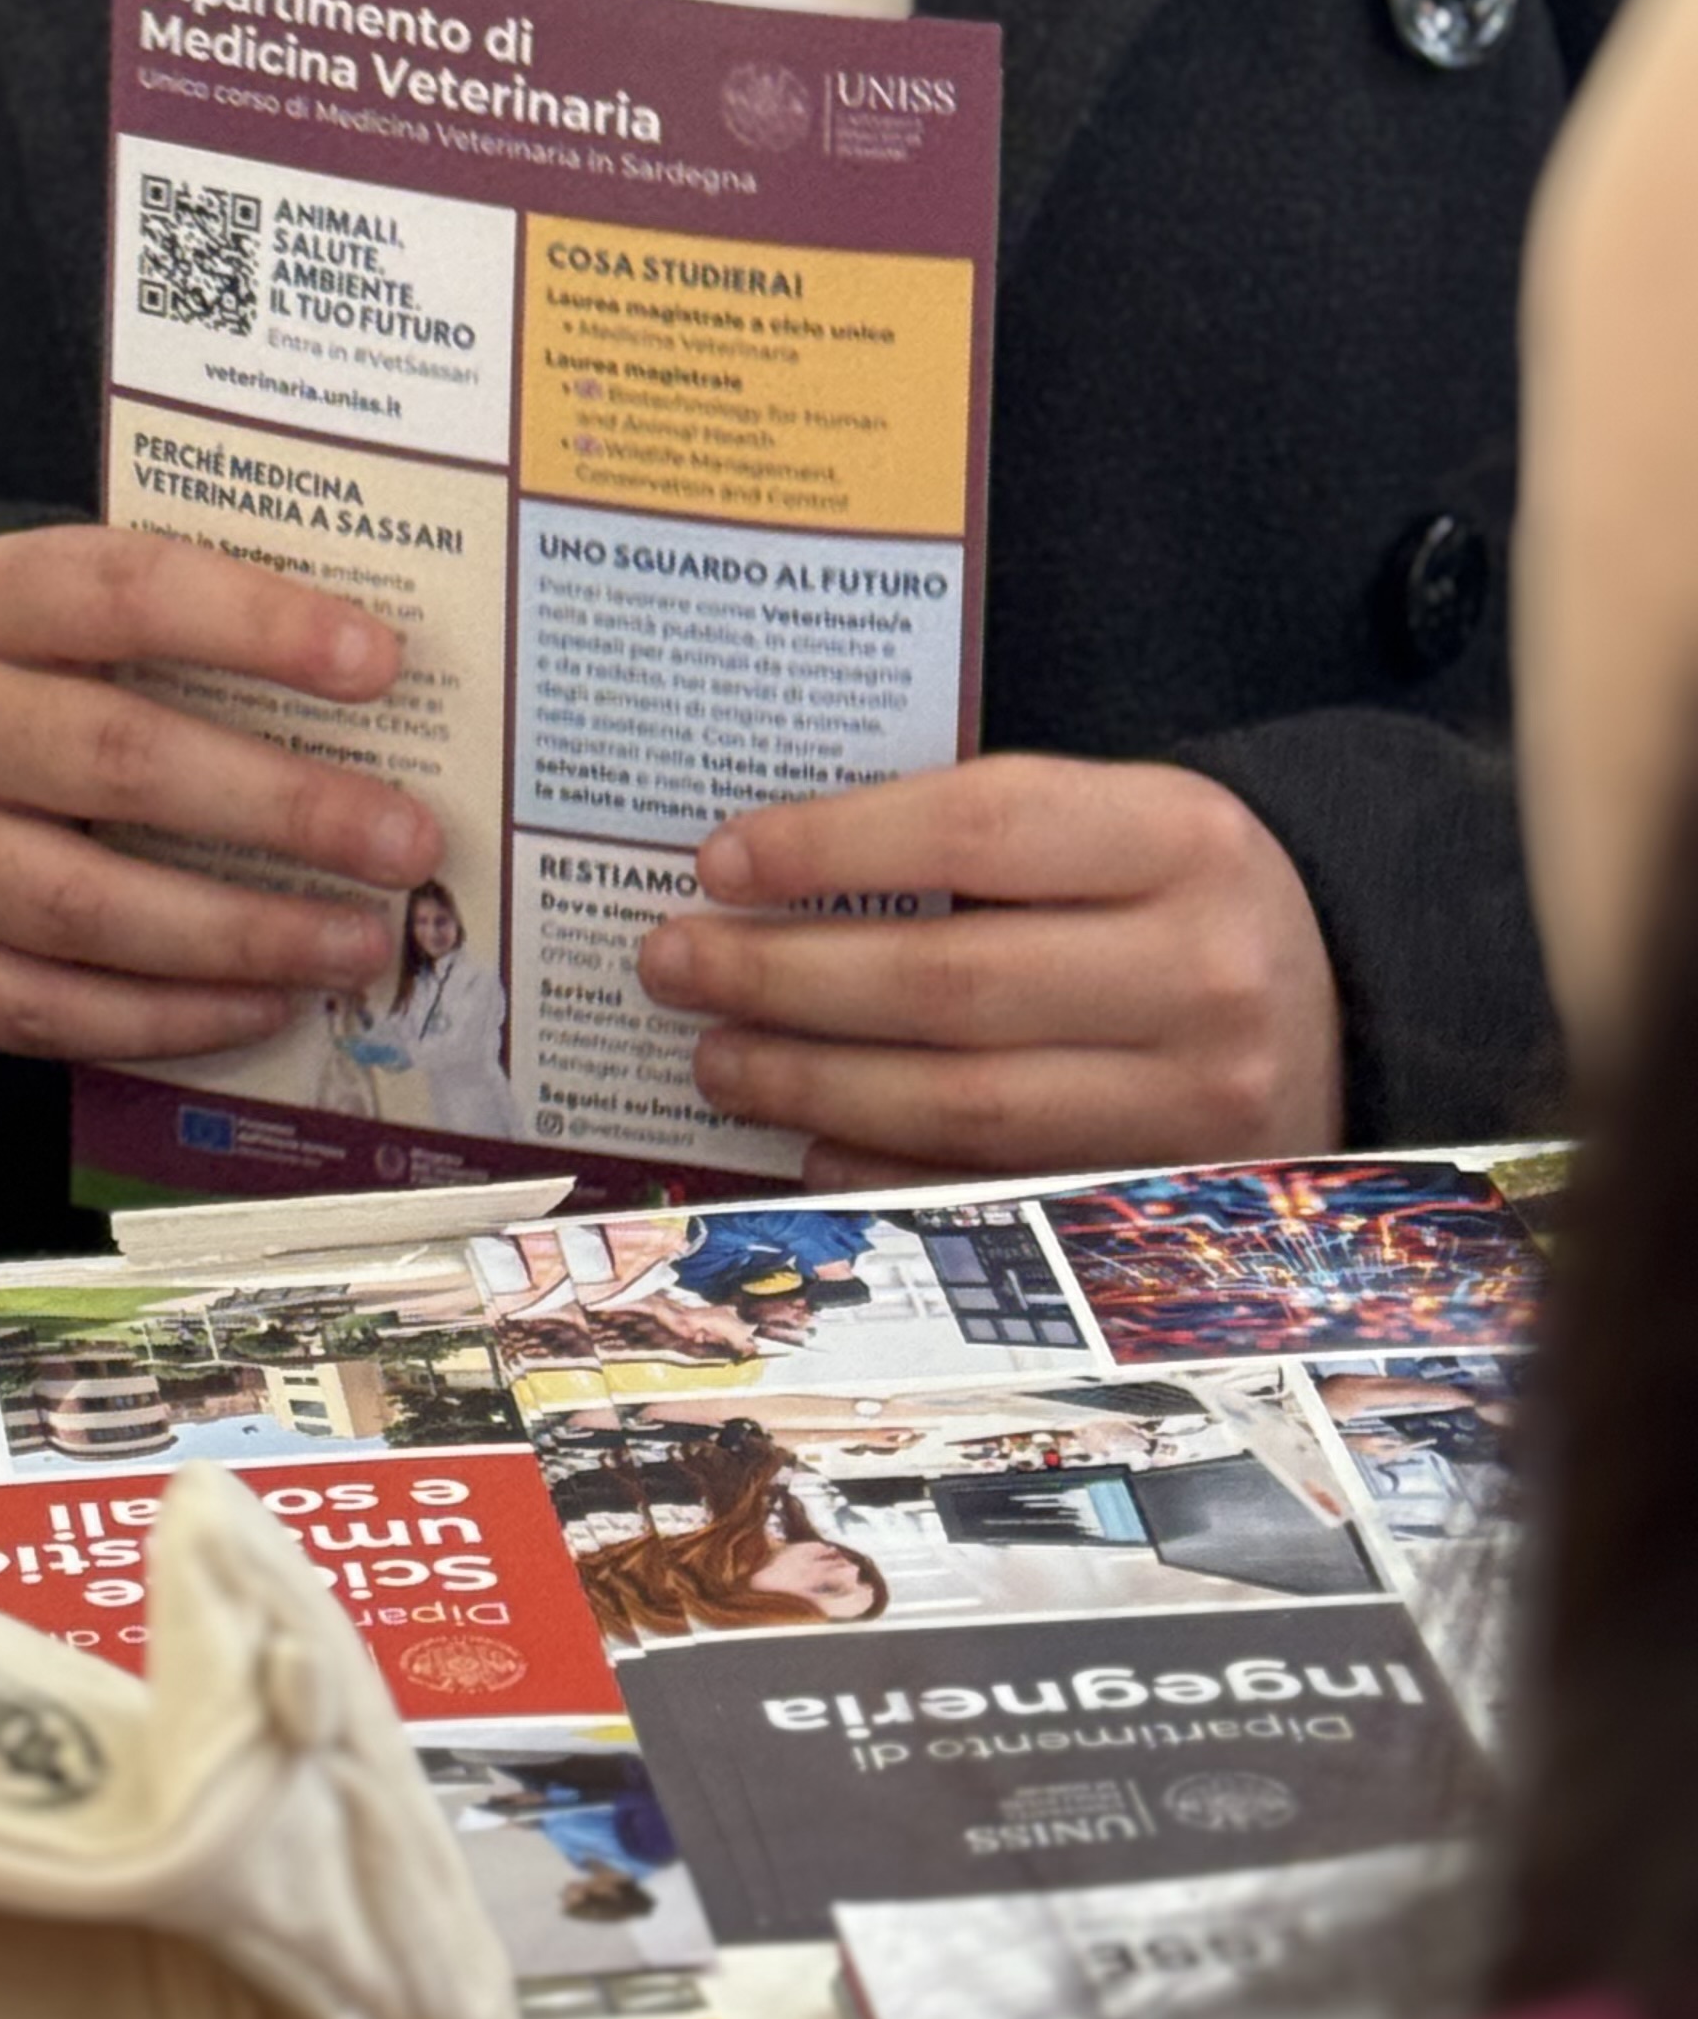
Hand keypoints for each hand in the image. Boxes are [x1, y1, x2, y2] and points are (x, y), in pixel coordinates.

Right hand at [0, 528, 440, 1062]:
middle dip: (285, 806)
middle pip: (119, 760)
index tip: (381, 661)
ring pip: (87, 907)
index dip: (258, 624)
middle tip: (406, 840)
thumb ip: (177, 631)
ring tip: (358, 944)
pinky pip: (47, 1010)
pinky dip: (170, 1017)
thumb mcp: (56, 619)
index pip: (126, 593)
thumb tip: (373, 683)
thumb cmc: (5, 686)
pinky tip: (266, 1004)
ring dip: (245, 935)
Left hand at [636, 755, 1343, 1184]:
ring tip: (715, 1057)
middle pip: (949, 982)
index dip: (832, 847)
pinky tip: (808, 1144)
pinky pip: (994, 1188)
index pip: (976, 828)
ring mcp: (1196, 1101)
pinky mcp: (1167, 1194)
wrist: (1346, 1001)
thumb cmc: (1175, 896)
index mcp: (1183, 837)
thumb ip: (974, 835)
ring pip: (961, 1101)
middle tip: (673, 964)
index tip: (719, 861)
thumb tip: (765, 877)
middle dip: (782, 977)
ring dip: (810, 1083)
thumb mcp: (1114, 824)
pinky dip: (885, 1168)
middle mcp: (1204, 971)